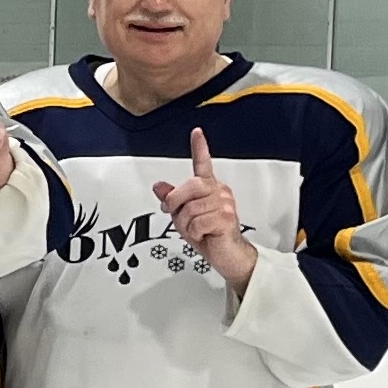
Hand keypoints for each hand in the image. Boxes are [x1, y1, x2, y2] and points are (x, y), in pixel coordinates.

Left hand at [153, 127, 256, 291]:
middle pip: (189, 186)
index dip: (200, 147)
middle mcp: (219, 192)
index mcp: (210, 189)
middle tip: (178, 216)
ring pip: (189, 209)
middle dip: (176, 203)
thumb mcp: (184, 217)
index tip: (196, 132)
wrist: (228, 255)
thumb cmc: (209, 235)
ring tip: (197, 230)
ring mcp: (225, 204)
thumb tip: (159, 186)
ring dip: (186, 225)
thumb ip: (173, 200)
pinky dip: (194, 233)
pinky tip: (204, 235)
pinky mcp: (226, 218)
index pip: (203, 164)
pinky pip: (196, 223)